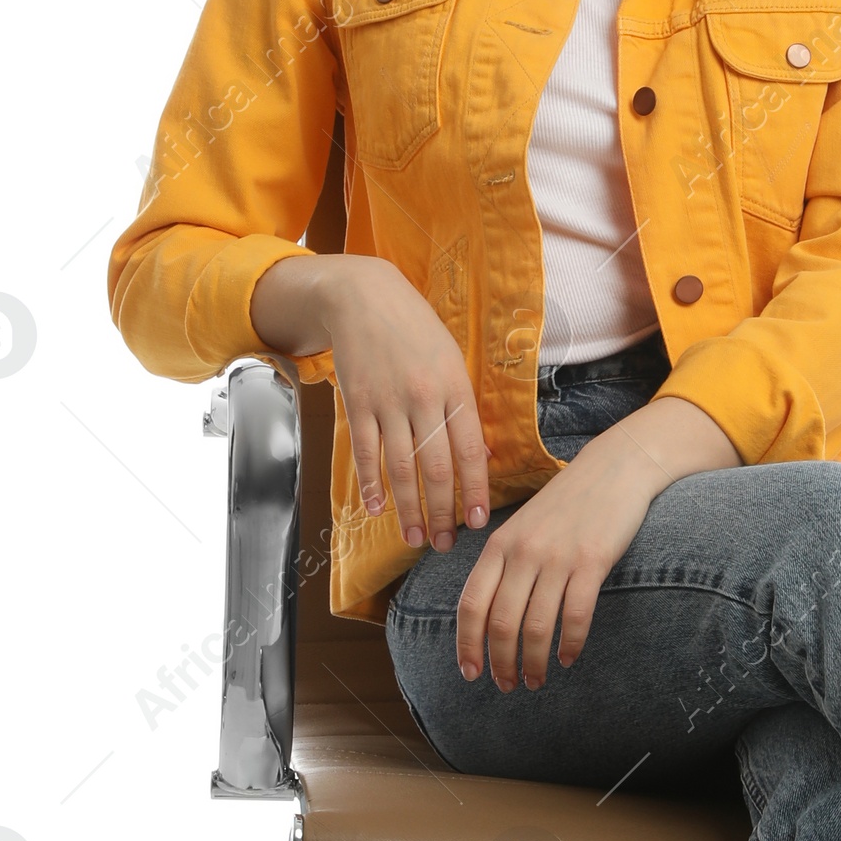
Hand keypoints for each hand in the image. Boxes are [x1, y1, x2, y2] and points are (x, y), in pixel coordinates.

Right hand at [251, 252, 488, 552]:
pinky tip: (377, 508)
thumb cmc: (416, 331)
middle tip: (445, 544)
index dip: (475, 491)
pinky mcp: (358, 403)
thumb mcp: (453, 362)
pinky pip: (365, 451)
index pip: (471, 452)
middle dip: (442, 512)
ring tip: (415, 538)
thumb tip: (482, 457)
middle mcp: (424, 399)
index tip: (479, 521)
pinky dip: (371, 483)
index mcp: (456, 389)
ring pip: (401, 467)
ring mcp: (388, 402)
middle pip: (436, 468)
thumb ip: (464, 409)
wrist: (364, 296)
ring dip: (409, 509)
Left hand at [457, 396, 739, 688]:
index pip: (471, 604)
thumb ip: (505, 562)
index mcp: (500, 544)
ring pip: (536, 626)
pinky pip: (575, 615)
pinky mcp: (592, 561)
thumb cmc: (568, 502)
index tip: (471, 673)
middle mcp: (523, 552)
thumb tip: (488, 613)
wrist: (615, 468)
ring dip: (533, 662)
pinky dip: (570, 643)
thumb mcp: (524, 526)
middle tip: (507, 685)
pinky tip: (568, 658)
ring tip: (536, 680)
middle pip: (501, 623)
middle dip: (500, 662)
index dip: (467, 645)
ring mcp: (557, 557)